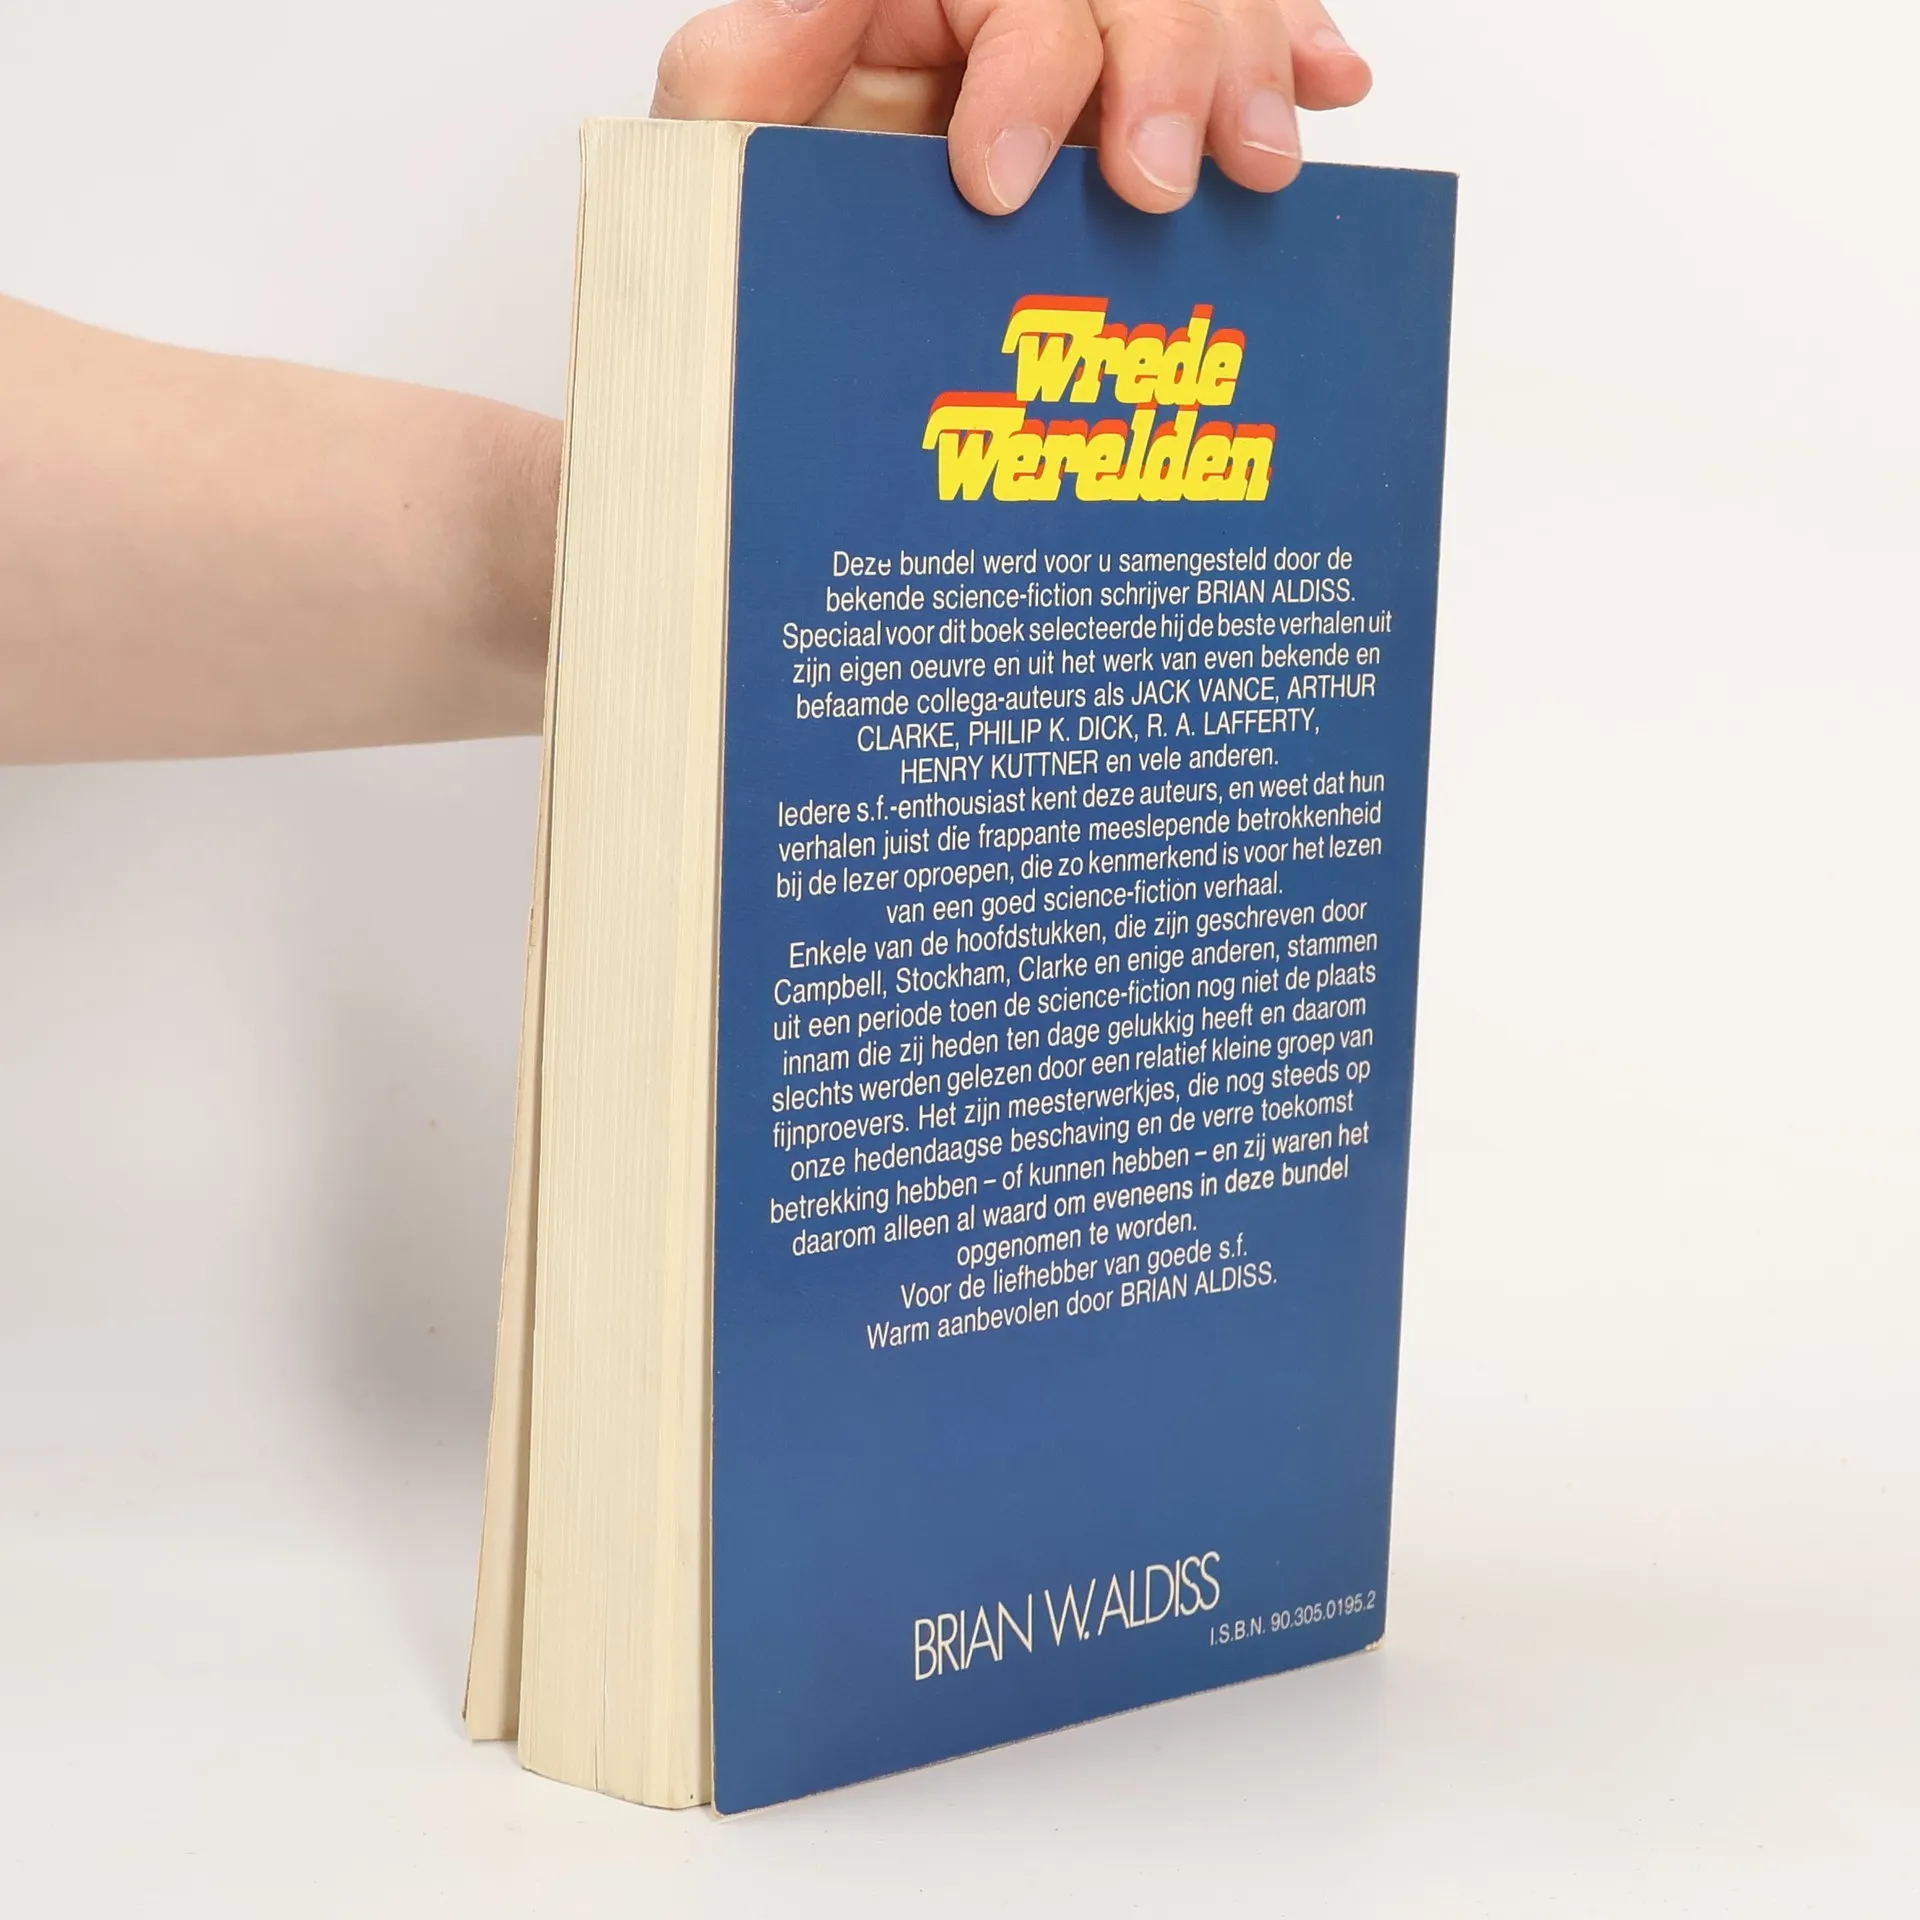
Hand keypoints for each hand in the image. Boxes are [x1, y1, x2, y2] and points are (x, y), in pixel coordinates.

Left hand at [653, 0, 1371, 216]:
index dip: (1029, 68)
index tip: (1002, 184)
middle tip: (1160, 183)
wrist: (790, 350)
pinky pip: (1233, 47)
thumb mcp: (712, 161)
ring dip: (1244, 70)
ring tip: (1261, 164)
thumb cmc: (755, 247)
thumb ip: (744, 75)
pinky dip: (1287, 56)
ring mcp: (1075, 61)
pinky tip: (1327, 86)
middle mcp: (998, 14)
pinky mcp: (1124, 119)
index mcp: (905, 0)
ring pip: (1195, 8)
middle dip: (1163, 65)